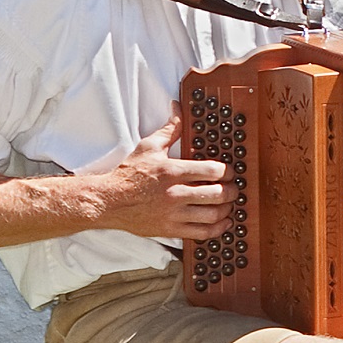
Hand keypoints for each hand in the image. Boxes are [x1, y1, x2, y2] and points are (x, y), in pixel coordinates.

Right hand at [97, 114, 231, 240]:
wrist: (108, 200)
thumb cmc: (128, 173)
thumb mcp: (148, 147)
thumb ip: (170, 130)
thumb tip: (179, 109)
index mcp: (173, 171)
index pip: (213, 170)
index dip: (227, 171)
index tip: (228, 172)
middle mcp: (175, 193)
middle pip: (218, 194)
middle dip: (232, 191)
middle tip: (234, 188)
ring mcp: (173, 213)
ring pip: (213, 215)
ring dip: (227, 210)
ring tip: (228, 205)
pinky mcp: (170, 229)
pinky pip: (202, 233)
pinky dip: (218, 229)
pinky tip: (223, 222)